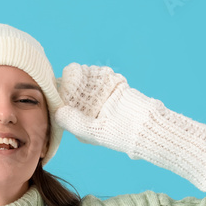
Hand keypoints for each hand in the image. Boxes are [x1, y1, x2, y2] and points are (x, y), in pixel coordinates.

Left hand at [54, 63, 205, 191]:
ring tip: (79, 71)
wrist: (149, 126)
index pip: (68, 108)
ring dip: (84, 77)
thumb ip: (74, 122)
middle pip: (77, 94)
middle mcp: (92, 113)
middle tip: (70, 75)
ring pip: (89, 85)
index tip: (57, 88)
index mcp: (84, 125)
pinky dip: (99, 74)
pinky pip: (104, 79)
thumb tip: (57, 110)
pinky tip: (95, 71)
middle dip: (72, 84)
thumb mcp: (94, 131)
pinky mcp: (116, 90)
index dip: (61, 98)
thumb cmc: (121, 135)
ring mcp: (104, 100)